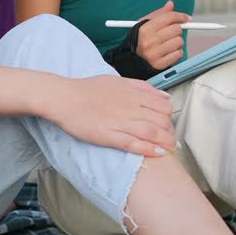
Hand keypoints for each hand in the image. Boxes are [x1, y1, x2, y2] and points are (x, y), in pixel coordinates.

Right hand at [45, 74, 175, 157]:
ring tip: (169, 149)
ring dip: (165, 142)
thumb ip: (143, 87)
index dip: (169, 117)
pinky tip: (158, 153)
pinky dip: (149, 149)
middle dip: (170, 132)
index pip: (164, 106)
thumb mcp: (119, 81)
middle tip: (169, 139)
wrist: (65, 98)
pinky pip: (134, 143)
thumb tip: (164, 96)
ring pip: (152, 132)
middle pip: (162, 121)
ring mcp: (120, 122)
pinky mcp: (109, 135)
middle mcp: (131, 107)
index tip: (167, 124)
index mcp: (134, 93)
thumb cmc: (89, 89)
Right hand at [135, 1, 189, 70]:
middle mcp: (148, 41)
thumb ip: (159, 14)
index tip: (186, 18)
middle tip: (173, 32)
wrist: (132, 60)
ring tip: (169, 43)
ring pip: (179, 41)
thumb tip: (170, 4)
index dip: (180, 16)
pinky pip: (178, 54)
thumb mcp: (146, 24)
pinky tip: (169, 51)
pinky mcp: (159, 65)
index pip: (168, 18)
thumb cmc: (141, 40)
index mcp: (144, 29)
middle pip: (176, 29)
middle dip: (178, 29)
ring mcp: (154, 54)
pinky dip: (177, 52)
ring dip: (177, 41)